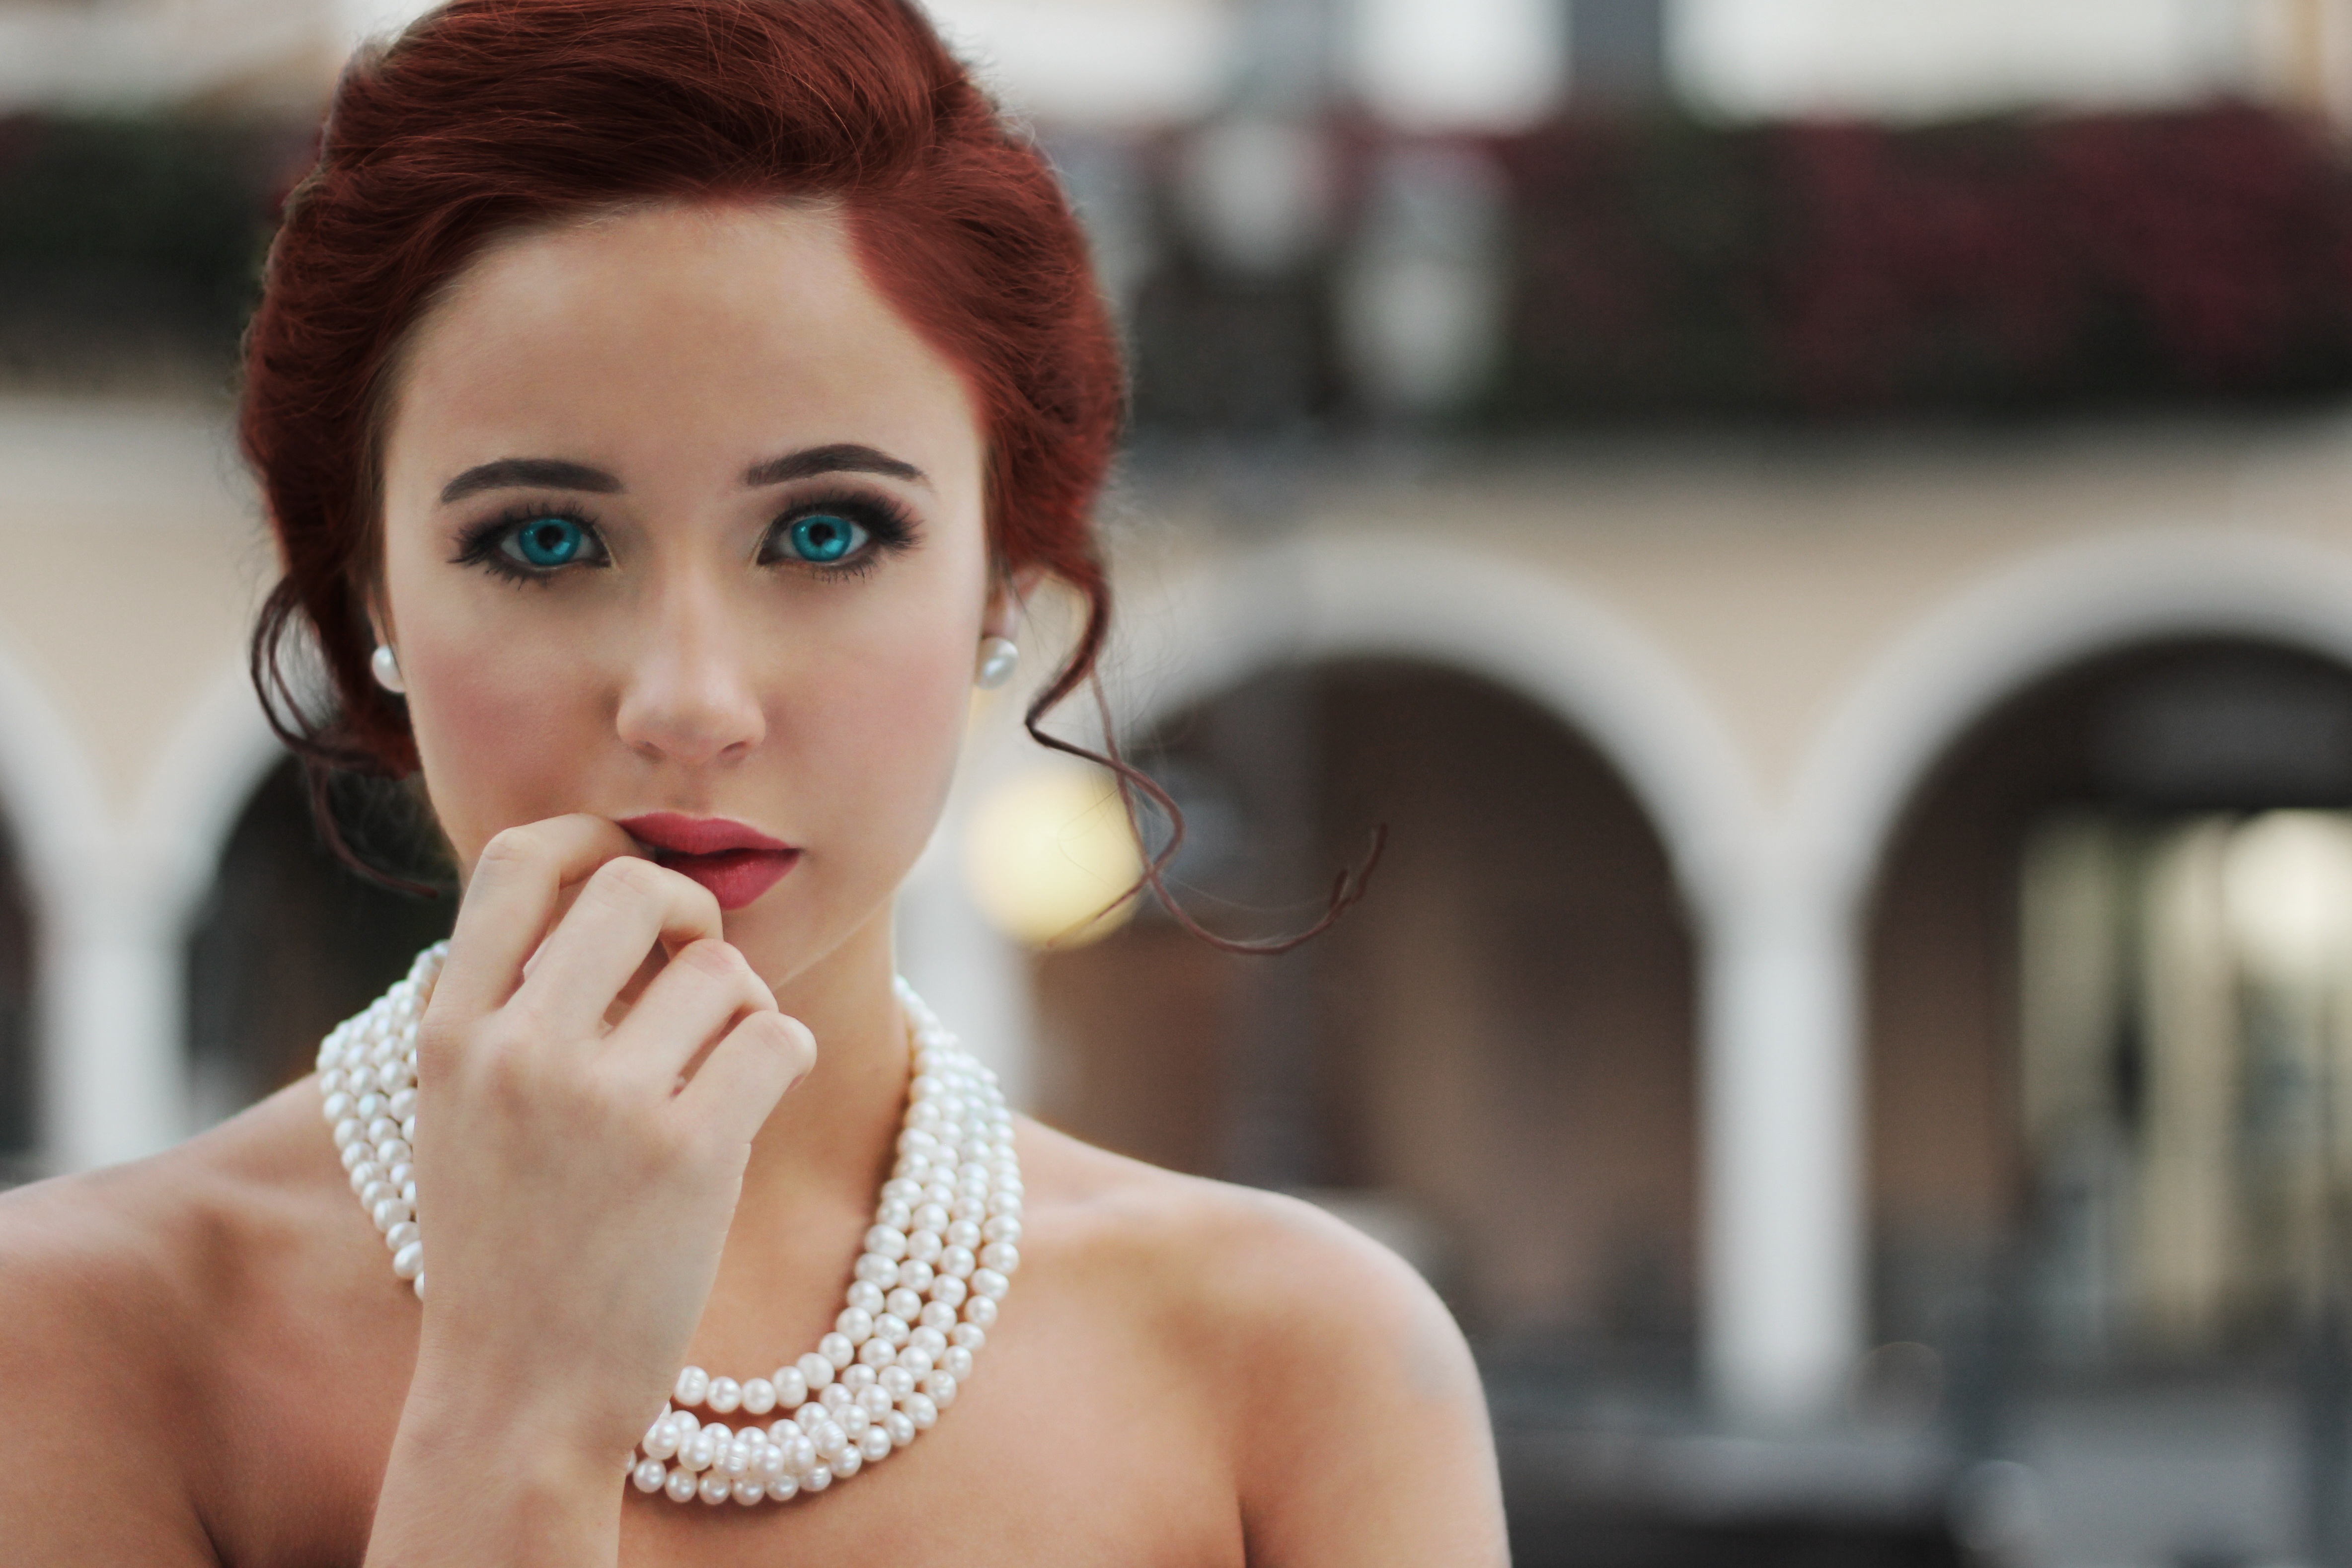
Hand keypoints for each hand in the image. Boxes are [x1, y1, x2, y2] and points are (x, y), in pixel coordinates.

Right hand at [367, 814, 813, 1564]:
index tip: (630, 871)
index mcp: (452, 1031)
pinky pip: (777, 1035)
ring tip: (716, 1066)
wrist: (521, 1392)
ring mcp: (607, 1100)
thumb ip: (501, 1003)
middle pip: (637, 886)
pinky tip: (754, 1099)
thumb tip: (575, 886)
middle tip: (697, 969)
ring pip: (723, 968)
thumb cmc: (504, 1243)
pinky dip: (783, 1057)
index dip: (592, 837)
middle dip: (690, 913)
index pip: (517, 857)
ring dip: (741, 1006)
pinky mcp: (691, 1151)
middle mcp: (521, 1050)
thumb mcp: (457, 1111)